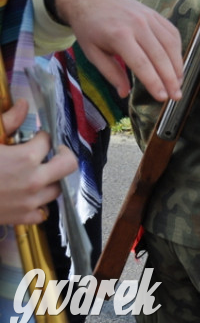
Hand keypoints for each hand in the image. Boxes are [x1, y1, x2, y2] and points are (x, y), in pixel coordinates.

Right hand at [0, 99, 77, 223]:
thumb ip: (7, 122)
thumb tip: (24, 104)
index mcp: (26, 157)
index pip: (48, 140)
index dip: (42, 136)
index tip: (34, 137)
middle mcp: (34, 180)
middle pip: (69, 164)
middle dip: (62, 155)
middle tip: (50, 152)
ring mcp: (30, 202)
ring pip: (57, 189)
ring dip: (50, 180)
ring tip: (36, 174)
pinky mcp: (21, 219)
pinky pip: (43, 212)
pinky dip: (38, 205)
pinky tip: (27, 196)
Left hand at [56, 0, 182, 101]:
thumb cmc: (89, 27)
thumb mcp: (92, 53)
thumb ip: (110, 73)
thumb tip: (124, 93)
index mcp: (119, 35)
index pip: (142, 64)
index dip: (153, 82)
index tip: (162, 97)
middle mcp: (138, 25)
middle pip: (160, 56)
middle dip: (170, 79)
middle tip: (176, 96)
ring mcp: (149, 17)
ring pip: (170, 45)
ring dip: (177, 66)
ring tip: (179, 83)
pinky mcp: (155, 14)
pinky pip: (172, 34)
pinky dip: (177, 51)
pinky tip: (176, 64)